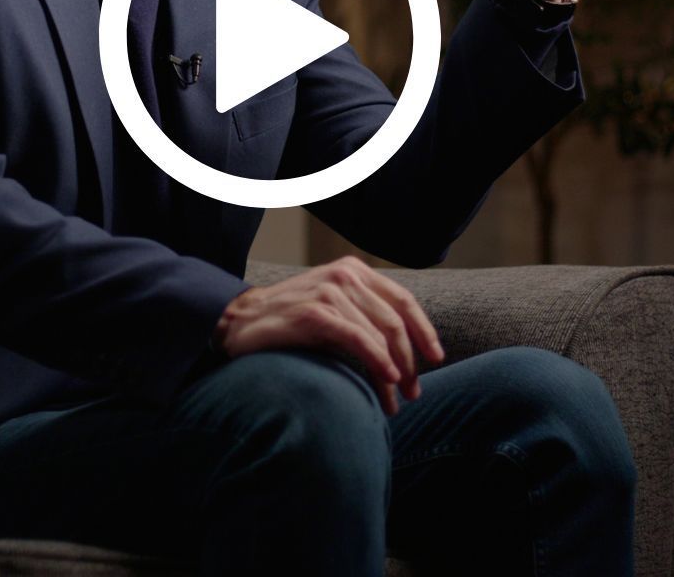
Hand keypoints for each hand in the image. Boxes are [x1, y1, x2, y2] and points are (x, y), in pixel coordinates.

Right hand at [213, 256, 443, 415]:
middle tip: (414, 393)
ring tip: (394, 403)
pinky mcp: (314, 311)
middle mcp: (345, 275)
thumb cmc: (289, 323)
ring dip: (393, 373)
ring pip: (380, 335)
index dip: (425, 331)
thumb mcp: (332, 310)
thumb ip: (364, 316)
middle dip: (411, 361)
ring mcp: (330, 291)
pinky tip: (387, 379)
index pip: (403, 300)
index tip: (435, 359)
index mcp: (354, 270)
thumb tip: (405, 351)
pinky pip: (358, 339)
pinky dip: (377, 361)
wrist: (238, 322)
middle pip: (396, 322)